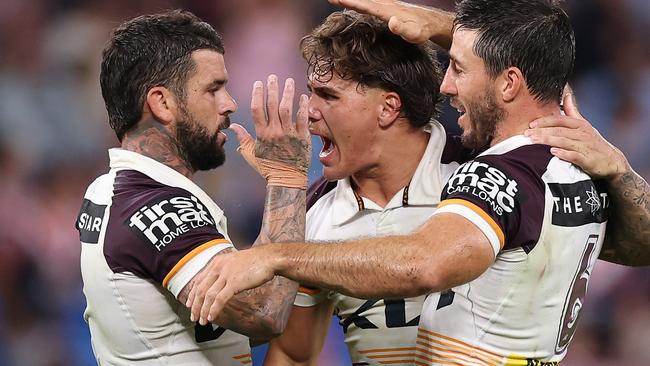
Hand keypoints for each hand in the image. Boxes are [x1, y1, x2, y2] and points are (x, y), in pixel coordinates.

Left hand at [187, 247, 275, 325]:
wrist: (269, 258)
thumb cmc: (255, 261)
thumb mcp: (234, 262)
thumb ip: (225, 270)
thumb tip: (220, 283)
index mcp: (217, 262)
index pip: (199, 280)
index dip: (193, 294)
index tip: (190, 304)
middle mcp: (218, 268)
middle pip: (201, 290)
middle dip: (195, 305)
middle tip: (193, 316)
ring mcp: (226, 275)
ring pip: (209, 296)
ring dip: (203, 310)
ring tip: (202, 320)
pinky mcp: (234, 283)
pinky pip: (220, 299)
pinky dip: (214, 309)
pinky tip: (211, 316)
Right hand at [233, 75, 310, 187]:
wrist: (287, 180)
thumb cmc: (268, 168)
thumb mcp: (251, 154)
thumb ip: (242, 139)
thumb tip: (232, 126)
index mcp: (261, 135)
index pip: (257, 109)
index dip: (257, 94)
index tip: (258, 83)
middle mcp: (274, 132)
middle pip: (272, 105)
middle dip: (272, 89)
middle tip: (272, 77)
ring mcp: (289, 134)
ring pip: (287, 109)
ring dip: (287, 93)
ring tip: (289, 81)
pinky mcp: (302, 138)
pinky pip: (302, 119)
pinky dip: (302, 107)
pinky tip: (302, 96)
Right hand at [328, 0, 452, 47]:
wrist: (432, 22)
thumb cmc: (422, 31)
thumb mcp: (414, 34)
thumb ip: (403, 29)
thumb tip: (392, 22)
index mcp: (387, 11)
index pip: (365, 6)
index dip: (350, 2)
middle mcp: (386, 5)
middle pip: (363, 1)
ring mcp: (388, 5)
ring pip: (367, 0)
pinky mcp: (389, 7)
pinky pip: (372, 2)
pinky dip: (362, 2)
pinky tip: (359, 3)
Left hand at [525, 90, 629, 179]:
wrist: (612, 161)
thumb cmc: (593, 143)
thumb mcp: (584, 125)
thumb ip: (573, 111)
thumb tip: (567, 94)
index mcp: (579, 125)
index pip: (560, 120)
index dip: (545, 121)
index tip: (531, 124)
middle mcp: (582, 134)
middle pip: (559, 130)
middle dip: (542, 131)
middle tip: (526, 134)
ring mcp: (586, 146)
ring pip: (564, 141)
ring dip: (548, 141)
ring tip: (534, 141)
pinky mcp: (589, 159)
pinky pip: (575, 156)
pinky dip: (564, 154)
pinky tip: (553, 153)